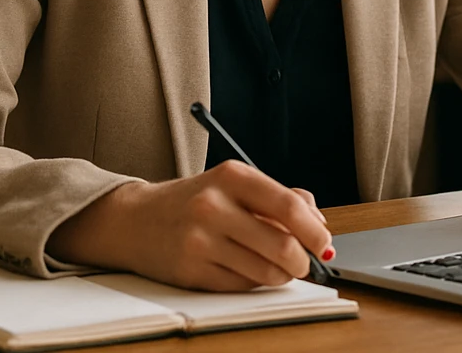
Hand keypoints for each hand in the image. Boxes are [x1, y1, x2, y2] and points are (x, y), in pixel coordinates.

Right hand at [47, 160, 333, 290]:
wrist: (136, 220)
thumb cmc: (195, 202)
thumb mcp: (233, 185)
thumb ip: (279, 198)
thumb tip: (320, 222)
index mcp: (231, 176)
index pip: (288, 205)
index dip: (315, 230)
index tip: (325, 243)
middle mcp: (214, 205)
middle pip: (282, 245)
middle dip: (302, 261)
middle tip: (304, 263)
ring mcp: (200, 239)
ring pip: (266, 271)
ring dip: (280, 275)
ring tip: (276, 267)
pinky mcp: (191, 270)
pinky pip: (241, 285)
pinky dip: (253, 282)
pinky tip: (245, 269)